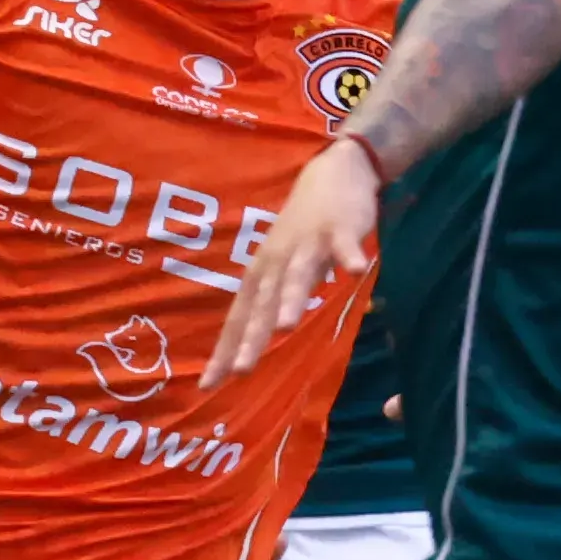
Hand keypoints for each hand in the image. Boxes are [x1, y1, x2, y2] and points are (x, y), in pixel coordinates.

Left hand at [208, 137, 380, 386]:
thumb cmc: (303, 227)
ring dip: (292, 299)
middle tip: (241, 371)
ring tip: (287, 328)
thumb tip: (257, 339)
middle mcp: (277, 261)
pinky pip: (344, 244)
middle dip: (252, 337)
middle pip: (263, 304)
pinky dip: (347, 256)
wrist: (334, 172)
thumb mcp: (280, 265)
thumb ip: (273, 299)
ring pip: (298, 275)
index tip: (208, 387)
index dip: (223, 352)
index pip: (237, 319)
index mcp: (261, 274)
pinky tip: (352, 273)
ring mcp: (308, 243)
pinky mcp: (339, 228)